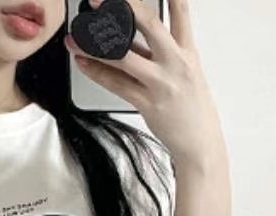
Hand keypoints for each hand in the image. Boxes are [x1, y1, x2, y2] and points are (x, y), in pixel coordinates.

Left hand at [65, 0, 226, 170]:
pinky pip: (116, 85)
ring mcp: (161, 83)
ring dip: (94, 47)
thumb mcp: (185, 72)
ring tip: (75, 39)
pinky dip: (96, 72)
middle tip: (98, 0)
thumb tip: (131, 39)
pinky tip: (83, 63)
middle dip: (124, 8)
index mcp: (187, 52)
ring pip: (123, 57)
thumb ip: (160, 54)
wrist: (199, 141)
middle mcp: (175, 63)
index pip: (181, 13)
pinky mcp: (148, 104)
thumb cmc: (191, 107)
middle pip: (149, 26)